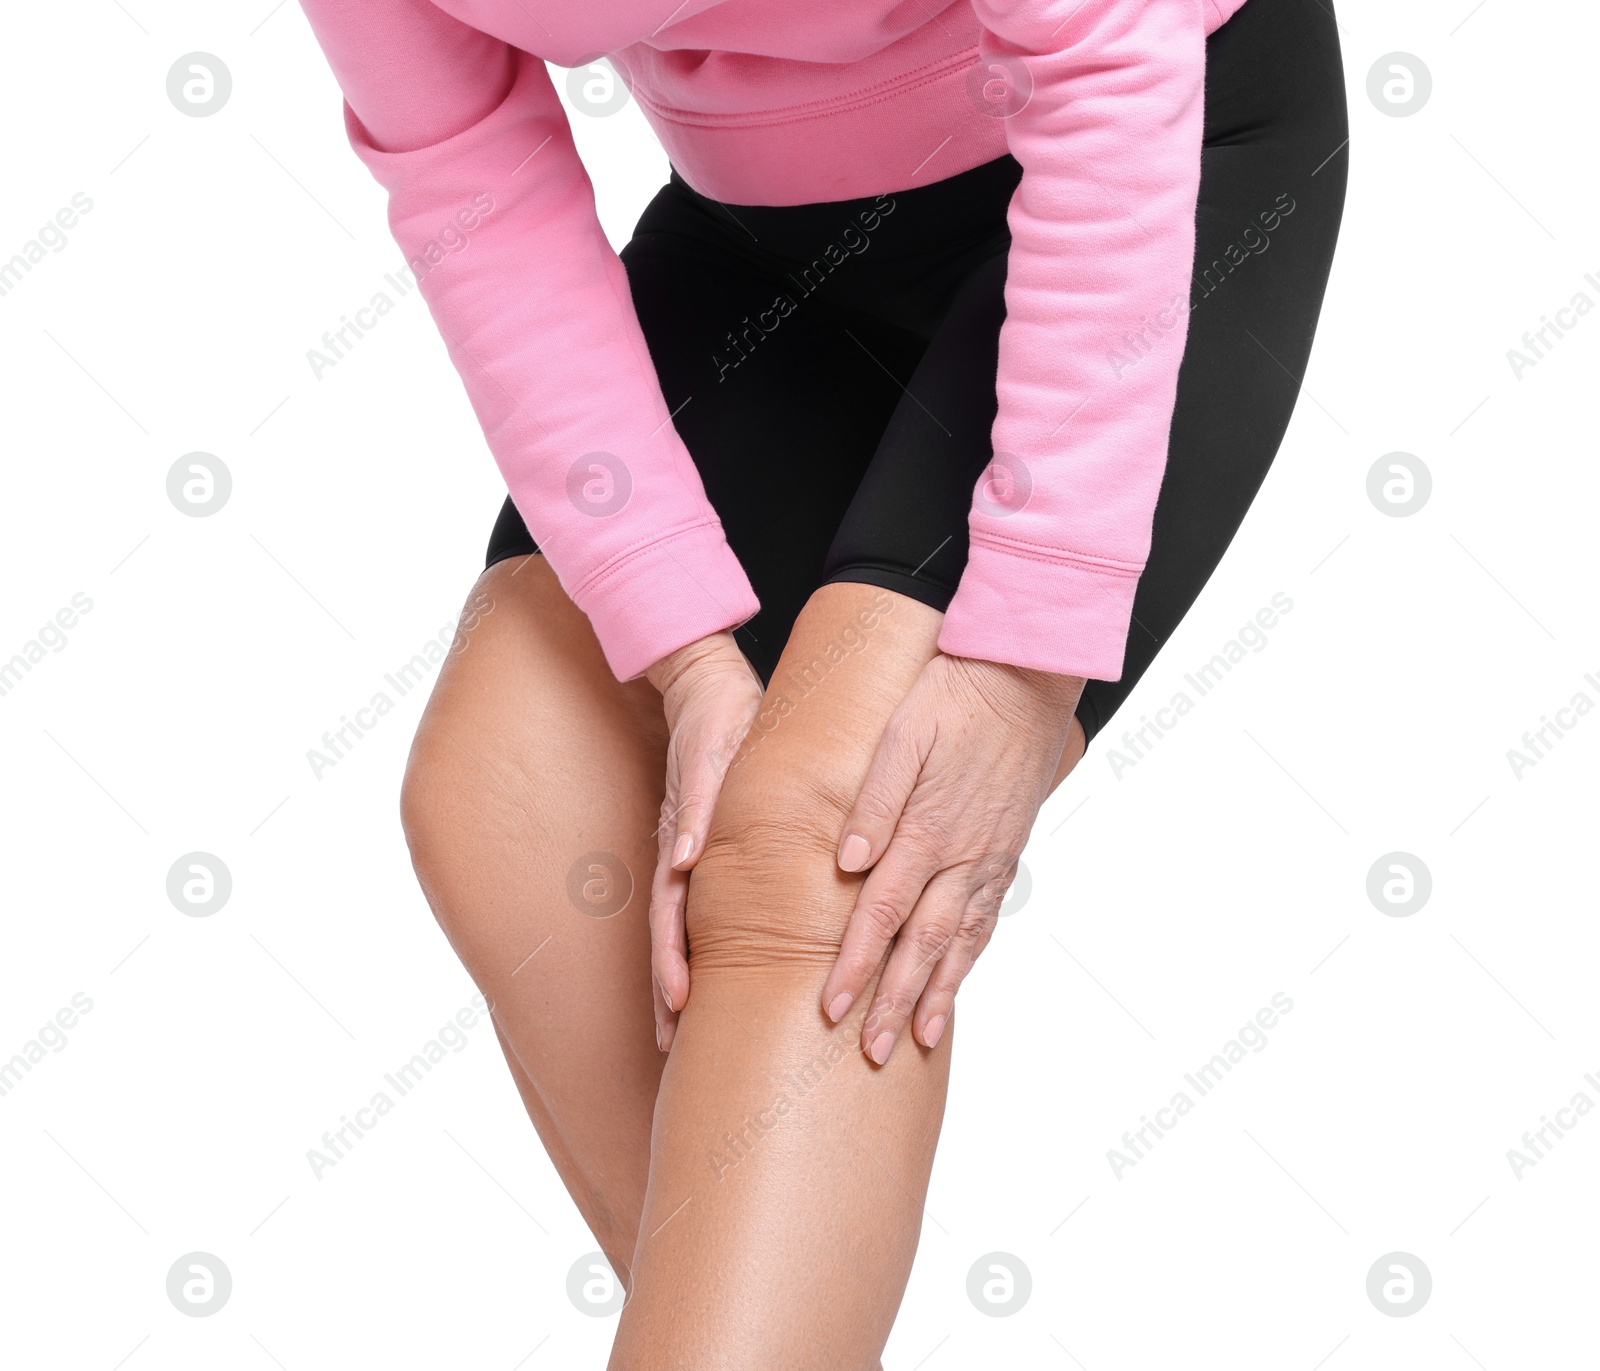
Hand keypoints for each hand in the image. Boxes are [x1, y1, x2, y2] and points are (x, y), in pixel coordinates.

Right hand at [644, 631, 763, 1051]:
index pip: (669, 916)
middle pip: (667, 934)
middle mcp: (681, 854)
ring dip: (676, 977)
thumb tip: (685, 862)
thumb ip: (699, 810)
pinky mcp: (701, 844)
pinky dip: (690, 943)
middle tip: (670, 1042)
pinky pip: (693, 905)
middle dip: (668, 990)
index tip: (678, 1005)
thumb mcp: (711, 760)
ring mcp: (688, 852)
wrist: (710, 687)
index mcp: (682, 840)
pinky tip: (704, 973)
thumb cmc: (719, 721)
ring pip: (677, 927)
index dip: (672, 964)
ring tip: (679, 1025)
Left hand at [821, 653, 1084, 1063]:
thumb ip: (873, 800)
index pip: (881, 913)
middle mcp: (963, 855)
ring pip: (959, 942)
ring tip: (917, 1041)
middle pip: (921, 944)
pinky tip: (956, 983)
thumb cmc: (953, 698)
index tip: (831, 1007)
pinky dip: (969, 959)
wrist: (1025, 678)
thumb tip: (846, 861)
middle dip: (894, 1001)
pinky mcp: (1005, 852)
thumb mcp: (902, 736)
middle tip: (870, 1052)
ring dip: (937, 995)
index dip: (856, 964)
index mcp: (928, 828)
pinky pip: (986, 918)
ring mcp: (989, 858)